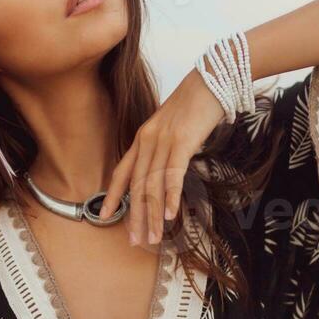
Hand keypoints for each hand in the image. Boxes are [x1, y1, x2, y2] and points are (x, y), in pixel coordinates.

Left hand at [98, 69, 227, 245]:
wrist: (213, 77)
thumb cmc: (197, 102)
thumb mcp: (174, 125)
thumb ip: (165, 146)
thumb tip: (167, 167)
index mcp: (143, 137)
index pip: (122, 172)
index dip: (113, 196)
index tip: (105, 217)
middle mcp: (147, 141)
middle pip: (137, 186)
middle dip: (135, 216)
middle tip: (136, 241)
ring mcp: (163, 141)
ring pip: (152, 185)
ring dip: (153, 215)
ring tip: (154, 237)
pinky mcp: (181, 141)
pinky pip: (172, 175)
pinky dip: (170, 197)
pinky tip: (170, 215)